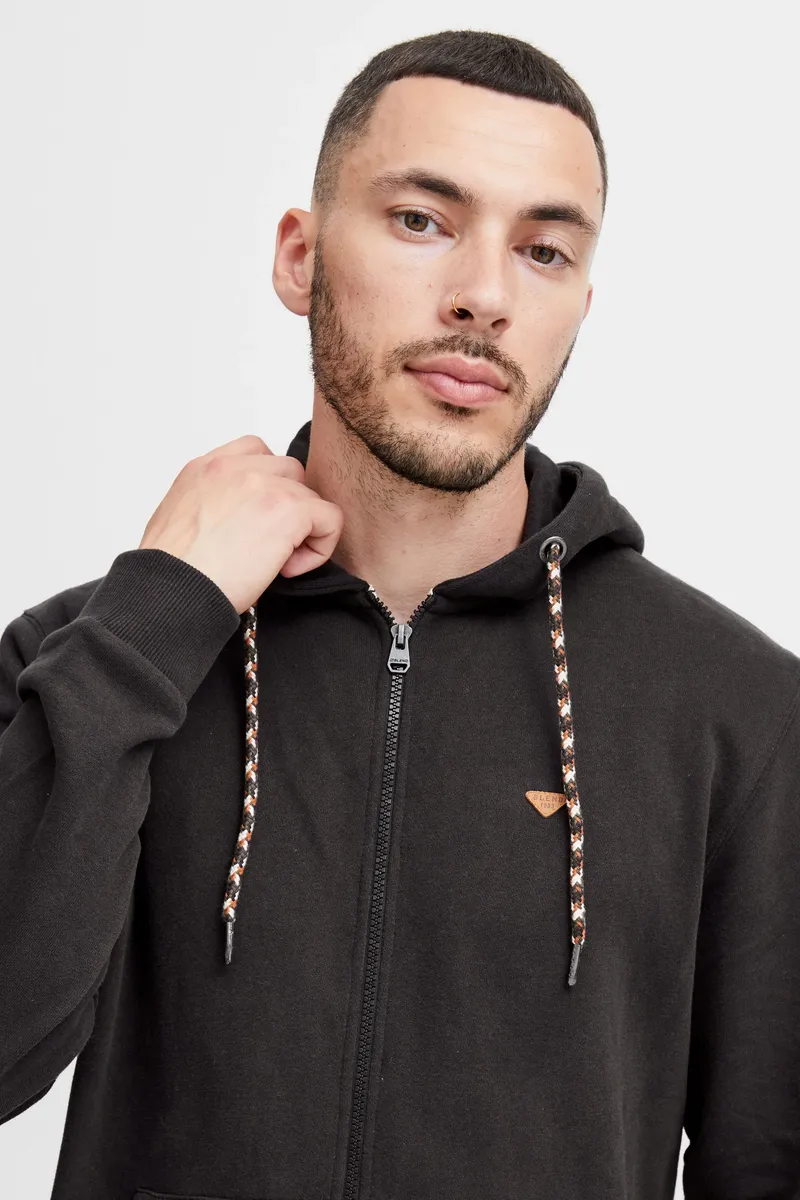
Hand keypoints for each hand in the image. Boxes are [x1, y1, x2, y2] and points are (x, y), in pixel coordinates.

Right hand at [138, 433, 343, 613]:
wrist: (172, 591)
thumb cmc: (170, 572)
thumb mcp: (178, 520)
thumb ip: (210, 505)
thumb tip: (236, 524)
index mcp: (205, 468)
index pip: (256, 452)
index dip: (267, 488)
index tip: (255, 522)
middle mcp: (235, 467)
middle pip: (290, 472)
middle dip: (287, 508)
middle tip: (265, 546)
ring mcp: (264, 484)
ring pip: (311, 496)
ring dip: (302, 529)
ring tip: (274, 562)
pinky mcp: (289, 509)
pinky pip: (330, 519)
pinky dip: (319, 548)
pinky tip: (287, 569)